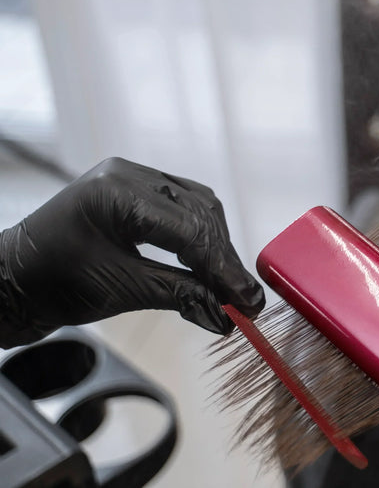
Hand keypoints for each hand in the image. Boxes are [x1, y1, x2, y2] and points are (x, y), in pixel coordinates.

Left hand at [0, 157, 263, 345]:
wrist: (9, 285)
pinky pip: (182, 209)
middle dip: (223, 258)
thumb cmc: (47, 285)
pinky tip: (208, 266)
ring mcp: (132, 181)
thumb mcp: (118, 290)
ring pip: (198, 207)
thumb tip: (225, 312)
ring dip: (215, 247)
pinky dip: (199, 239)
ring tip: (229, 286)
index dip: (223, 267)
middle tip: (244, 299)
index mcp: (118, 191)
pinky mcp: (135, 195)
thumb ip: (180, 294)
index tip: (246, 300)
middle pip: (200, 212)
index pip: (189, 228)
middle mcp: (129, 175)